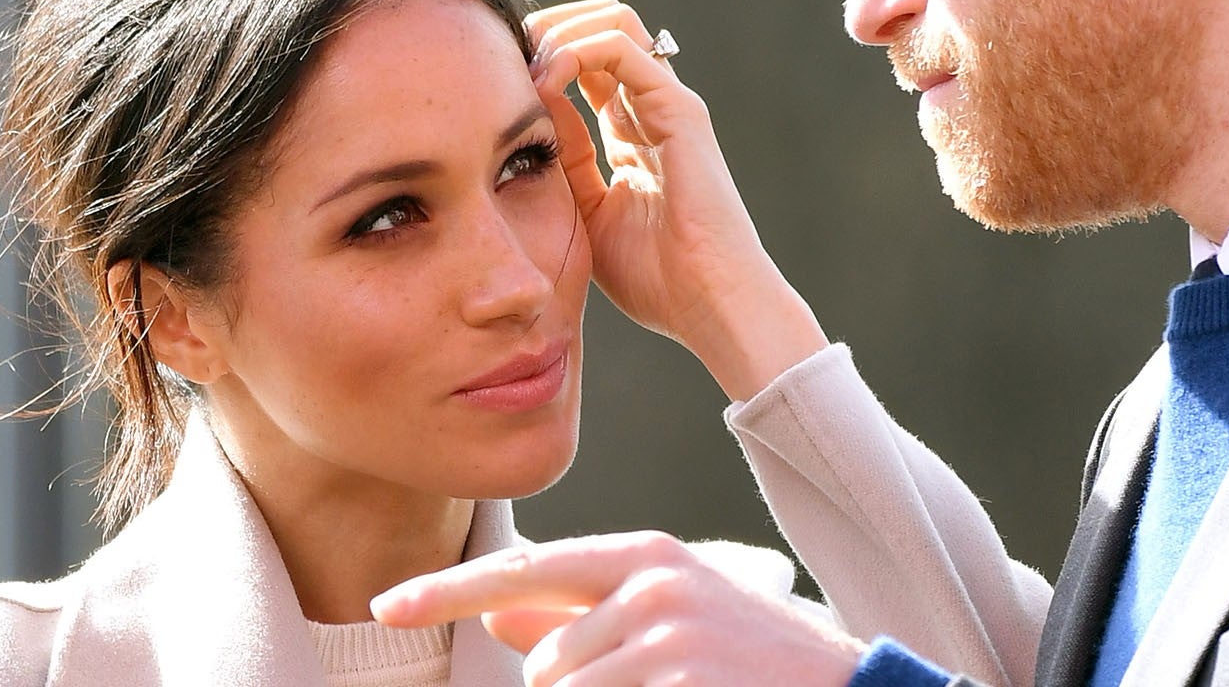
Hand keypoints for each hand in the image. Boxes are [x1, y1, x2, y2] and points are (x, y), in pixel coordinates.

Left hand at [371, 531, 865, 686]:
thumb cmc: (742, 656)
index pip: (523, 568)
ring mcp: (668, 631)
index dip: (449, 590)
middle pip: (543, 663)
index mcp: (640, 554)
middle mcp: (649, 581)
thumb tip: (499, 616)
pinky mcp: (681, 678)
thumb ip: (576, 616)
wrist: (841, 686)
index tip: (387, 604)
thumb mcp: (662, 618)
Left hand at [527, 0, 825, 399]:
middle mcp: (653, 109)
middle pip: (601, 28)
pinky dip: (577, 49)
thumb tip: (531, 116)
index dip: (540, 62)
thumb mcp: (588, 213)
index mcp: (634, 134)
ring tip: (526, 63)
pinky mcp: (678, 109)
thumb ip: (566, 163)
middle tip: (509, 56)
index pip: (587, 66)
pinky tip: (549, 79)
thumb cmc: (658, 279)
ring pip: (612, 22)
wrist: (710, 304)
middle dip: (548, 29)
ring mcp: (668, 105)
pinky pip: (622, 47)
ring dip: (558, 30)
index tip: (498, 85)